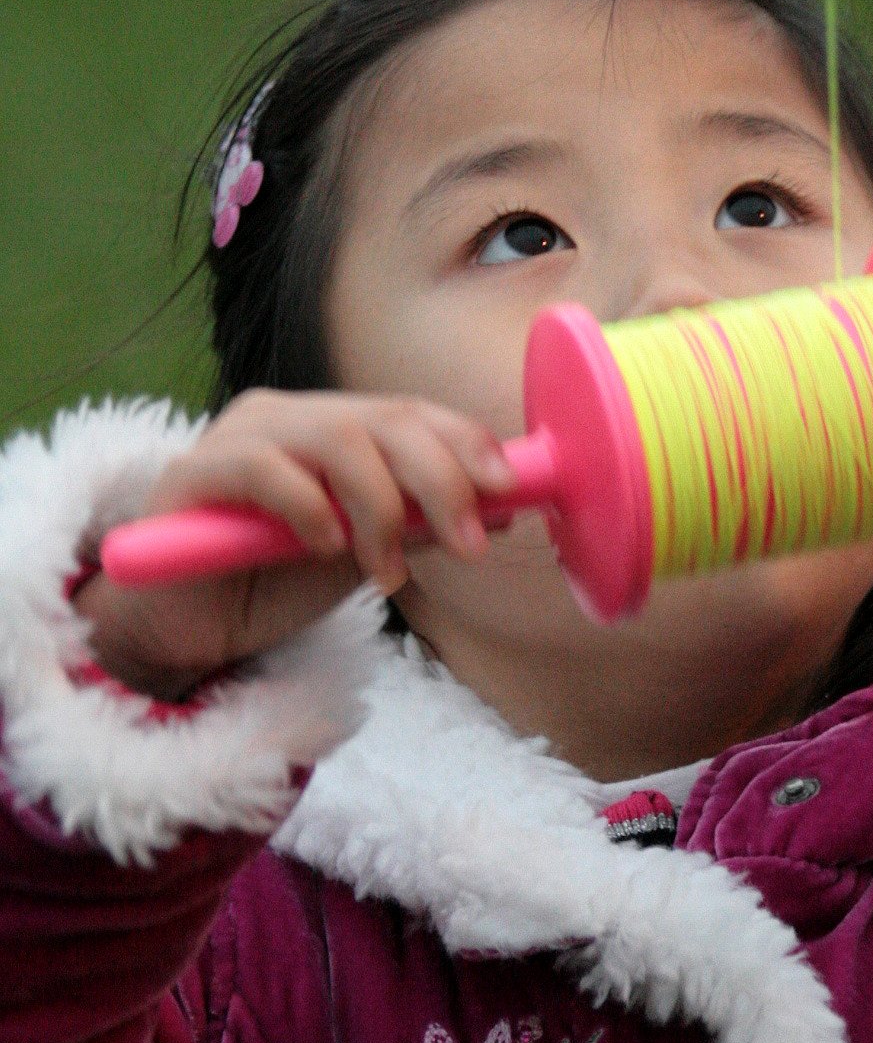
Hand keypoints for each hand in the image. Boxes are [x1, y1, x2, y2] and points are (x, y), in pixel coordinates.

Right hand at [71, 390, 515, 698]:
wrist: (192, 629)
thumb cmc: (277, 584)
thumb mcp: (367, 555)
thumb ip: (420, 526)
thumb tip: (499, 508)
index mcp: (337, 427)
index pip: (413, 413)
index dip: (467, 443)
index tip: (509, 490)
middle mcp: (292, 417)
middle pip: (386, 418)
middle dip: (441, 479)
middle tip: (467, 543)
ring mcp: (240, 436)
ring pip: (336, 436)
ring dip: (380, 508)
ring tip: (386, 572)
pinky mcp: (192, 472)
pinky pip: (263, 468)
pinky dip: (308, 506)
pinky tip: (324, 547)